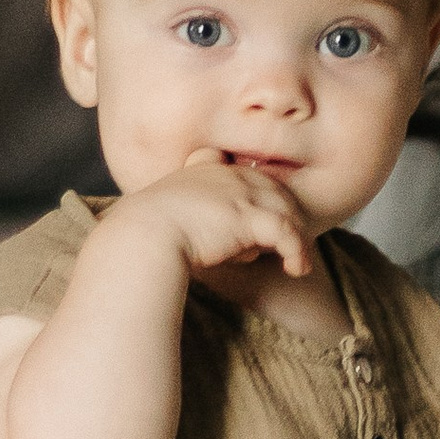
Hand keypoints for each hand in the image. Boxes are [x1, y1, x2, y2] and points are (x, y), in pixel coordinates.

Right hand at [108, 150, 315, 284]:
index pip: (246, 173)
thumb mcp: (165, 215)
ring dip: (297, 236)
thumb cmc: (144, 232)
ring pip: (286, 210)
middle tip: (288, 245)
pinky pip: (286, 232)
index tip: (262, 217)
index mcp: (205, 169)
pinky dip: (297, 251)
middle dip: (286, 215)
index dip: (259, 192)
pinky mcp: (248, 216)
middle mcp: (228, 175)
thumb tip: (210, 238)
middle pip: (274, 189)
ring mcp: (240, 193)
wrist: (141, 235)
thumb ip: (190, 219)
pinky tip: (296, 269)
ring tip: (298, 261)